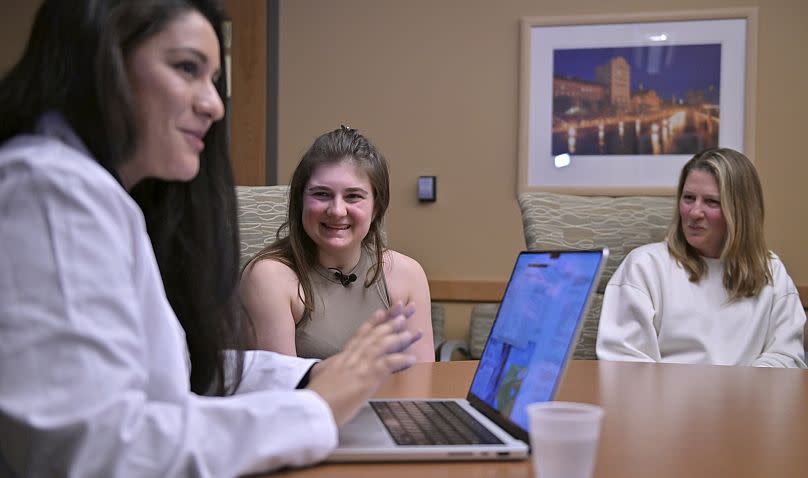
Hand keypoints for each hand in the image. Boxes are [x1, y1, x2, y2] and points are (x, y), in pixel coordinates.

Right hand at [306, 301, 420, 425]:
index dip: (372, 323)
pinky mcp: (365, 379)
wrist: (309, 410)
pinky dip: (401, 360)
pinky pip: (387, 365)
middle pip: (374, 335)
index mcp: (340, 358)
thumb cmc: (314, 400)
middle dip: (391, 321)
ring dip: (399, 337)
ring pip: (382, 345)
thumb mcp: (319, 379)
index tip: (382, 312)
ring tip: (413, 331)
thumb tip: (324, 372)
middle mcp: (350, 358)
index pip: (359, 336)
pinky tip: (412, 358)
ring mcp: (359, 367)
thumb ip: (325, 372)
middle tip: (405, 310)